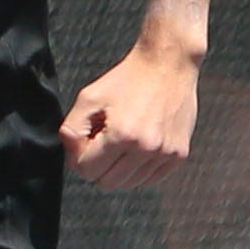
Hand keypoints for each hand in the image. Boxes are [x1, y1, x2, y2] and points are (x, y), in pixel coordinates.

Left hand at [60, 45, 199, 188]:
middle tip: (104, 140)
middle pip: (107, 183)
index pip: (87, 171)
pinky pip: (150, 178)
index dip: (80, 157)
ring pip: (129, 184)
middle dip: (99, 165)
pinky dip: (140, 168)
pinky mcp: (178, 155)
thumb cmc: (129, 78)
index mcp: (122, 135)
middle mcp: (146, 148)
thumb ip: (72, 128)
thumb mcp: (90, 97)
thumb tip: (71, 155)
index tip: (88, 140)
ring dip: (120, 167)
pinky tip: (140, 144)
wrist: (168, 64)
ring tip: (124, 140)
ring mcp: (165, 154)